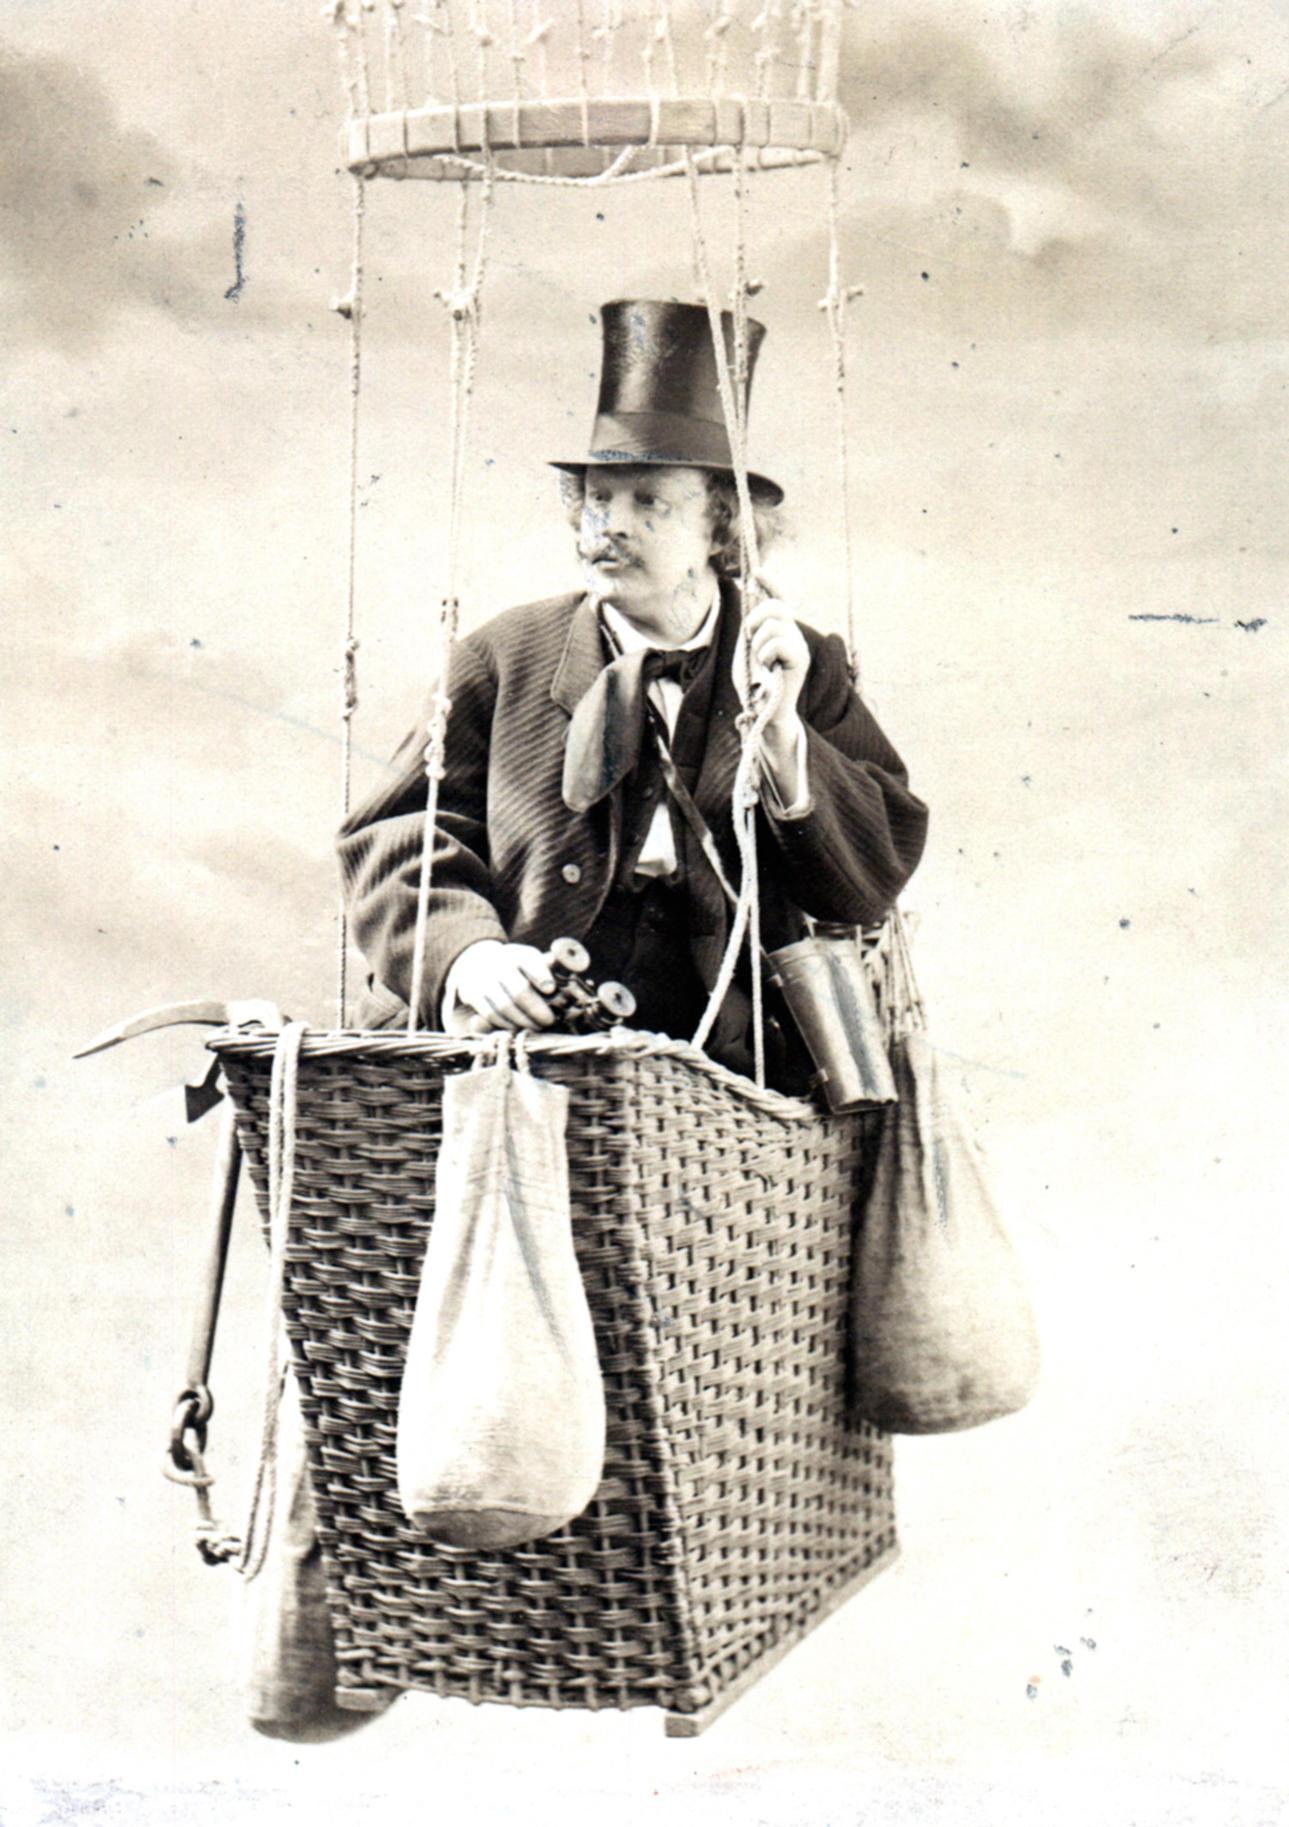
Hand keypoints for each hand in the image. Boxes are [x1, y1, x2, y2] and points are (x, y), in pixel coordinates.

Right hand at [446, 940, 556, 1033]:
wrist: (476, 962)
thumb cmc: (513, 966)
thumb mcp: (528, 959)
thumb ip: (546, 965)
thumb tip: (566, 962)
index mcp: (517, 954)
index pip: (530, 961)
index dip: (541, 975)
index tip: (551, 989)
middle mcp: (498, 964)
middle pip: (518, 989)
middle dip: (536, 1008)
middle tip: (549, 1020)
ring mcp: (484, 980)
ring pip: (504, 1006)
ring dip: (523, 1020)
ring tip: (536, 1027)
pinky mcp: (473, 995)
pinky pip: (491, 1015)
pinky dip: (506, 1024)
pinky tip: (518, 1028)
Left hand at [743, 596, 809, 732]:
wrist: (763, 712)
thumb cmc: (754, 685)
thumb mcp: (747, 649)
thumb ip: (751, 627)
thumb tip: (751, 598)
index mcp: (780, 631)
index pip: (779, 599)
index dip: (771, 583)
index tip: (757, 572)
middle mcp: (793, 634)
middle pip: (776, 606)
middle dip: (756, 618)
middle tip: (750, 640)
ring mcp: (798, 646)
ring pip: (773, 625)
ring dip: (758, 644)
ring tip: (761, 662)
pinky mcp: (800, 659)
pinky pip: (777, 643)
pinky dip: (765, 656)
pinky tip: (768, 669)